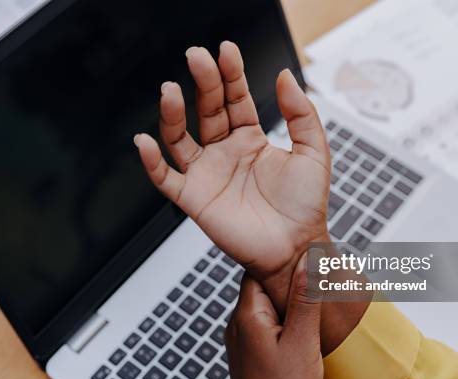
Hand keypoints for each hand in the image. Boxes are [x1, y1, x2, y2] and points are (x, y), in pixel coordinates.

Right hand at [135, 41, 329, 304]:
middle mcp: (225, 152)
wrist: (297, 247)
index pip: (235, 98)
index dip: (230, 74)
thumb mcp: (313, 152)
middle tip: (197, 57)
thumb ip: (300, 113)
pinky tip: (144, 142)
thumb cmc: (306, 205)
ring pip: (180, 137)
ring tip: (170, 89)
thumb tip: (283, 75)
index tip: (226, 50)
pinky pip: (166, 178)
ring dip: (172, 113)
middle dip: (202, 82)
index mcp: (251, 139)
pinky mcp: (194, 199)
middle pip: (206, 110)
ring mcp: (207, 174)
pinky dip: (151, 162)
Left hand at [226, 262, 322, 378]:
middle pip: (263, 287)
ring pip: (265, 306)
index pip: (259, 270)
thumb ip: (305, 300)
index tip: (305, 258)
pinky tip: (300, 331)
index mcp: (247, 315)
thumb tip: (309, 261)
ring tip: (311, 310)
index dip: (282, 262)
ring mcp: (241, 339)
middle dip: (289, 284)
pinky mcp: (249, 352)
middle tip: (315, 285)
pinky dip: (282, 322)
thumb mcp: (302, 342)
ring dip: (287, 305)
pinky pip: (265, 325)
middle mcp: (238, 323)